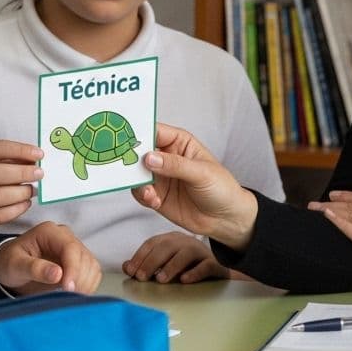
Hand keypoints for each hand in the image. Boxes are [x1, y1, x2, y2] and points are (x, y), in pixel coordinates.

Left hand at [0, 221, 100, 295]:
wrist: (12, 268)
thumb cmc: (10, 262)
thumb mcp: (14, 265)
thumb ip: (34, 268)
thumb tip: (58, 274)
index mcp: (49, 232)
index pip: (70, 248)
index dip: (73, 269)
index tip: (68, 288)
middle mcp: (65, 237)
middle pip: (85, 258)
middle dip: (78, 279)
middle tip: (66, 297)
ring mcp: (74, 249)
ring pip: (92, 266)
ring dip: (84, 284)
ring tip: (68, 297)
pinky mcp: (79, 262)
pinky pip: (92, 274)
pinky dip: (87, 286)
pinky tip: (73, 295)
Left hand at [122, 231, 229, 283]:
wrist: (218, 271)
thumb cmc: (186, 268)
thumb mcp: (164, 265)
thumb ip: (145, 265)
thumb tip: (126, 267)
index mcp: (170, 240)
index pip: (152, 243)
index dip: (139, 256)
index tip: (130, 270)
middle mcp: (184, 242)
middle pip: (166, 247)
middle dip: (151, 262)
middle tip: (141, 277)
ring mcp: (200, 251)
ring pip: (185, 254)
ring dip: (170, 267)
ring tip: (160, 280)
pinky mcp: (214, 264)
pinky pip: (204, 266)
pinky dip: (194, 272)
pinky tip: (184, 280)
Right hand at [131, 123, 257, 250]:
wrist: (226, 219)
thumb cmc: (221, 188)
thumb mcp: (201, 173)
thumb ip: (175, 165)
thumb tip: (149, 158)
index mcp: (178, 142)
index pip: (154, 131)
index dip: (139, 133)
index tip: (125, 138)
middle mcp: (166, 157)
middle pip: (140, 152)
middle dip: (131, 159)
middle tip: (127, 167)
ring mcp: (160, 177)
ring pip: (137, 173)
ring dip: (137, 182)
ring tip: (148, 192)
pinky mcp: (156, 195)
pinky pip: (140, 192)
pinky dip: (143, 196)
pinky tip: (154, 201)